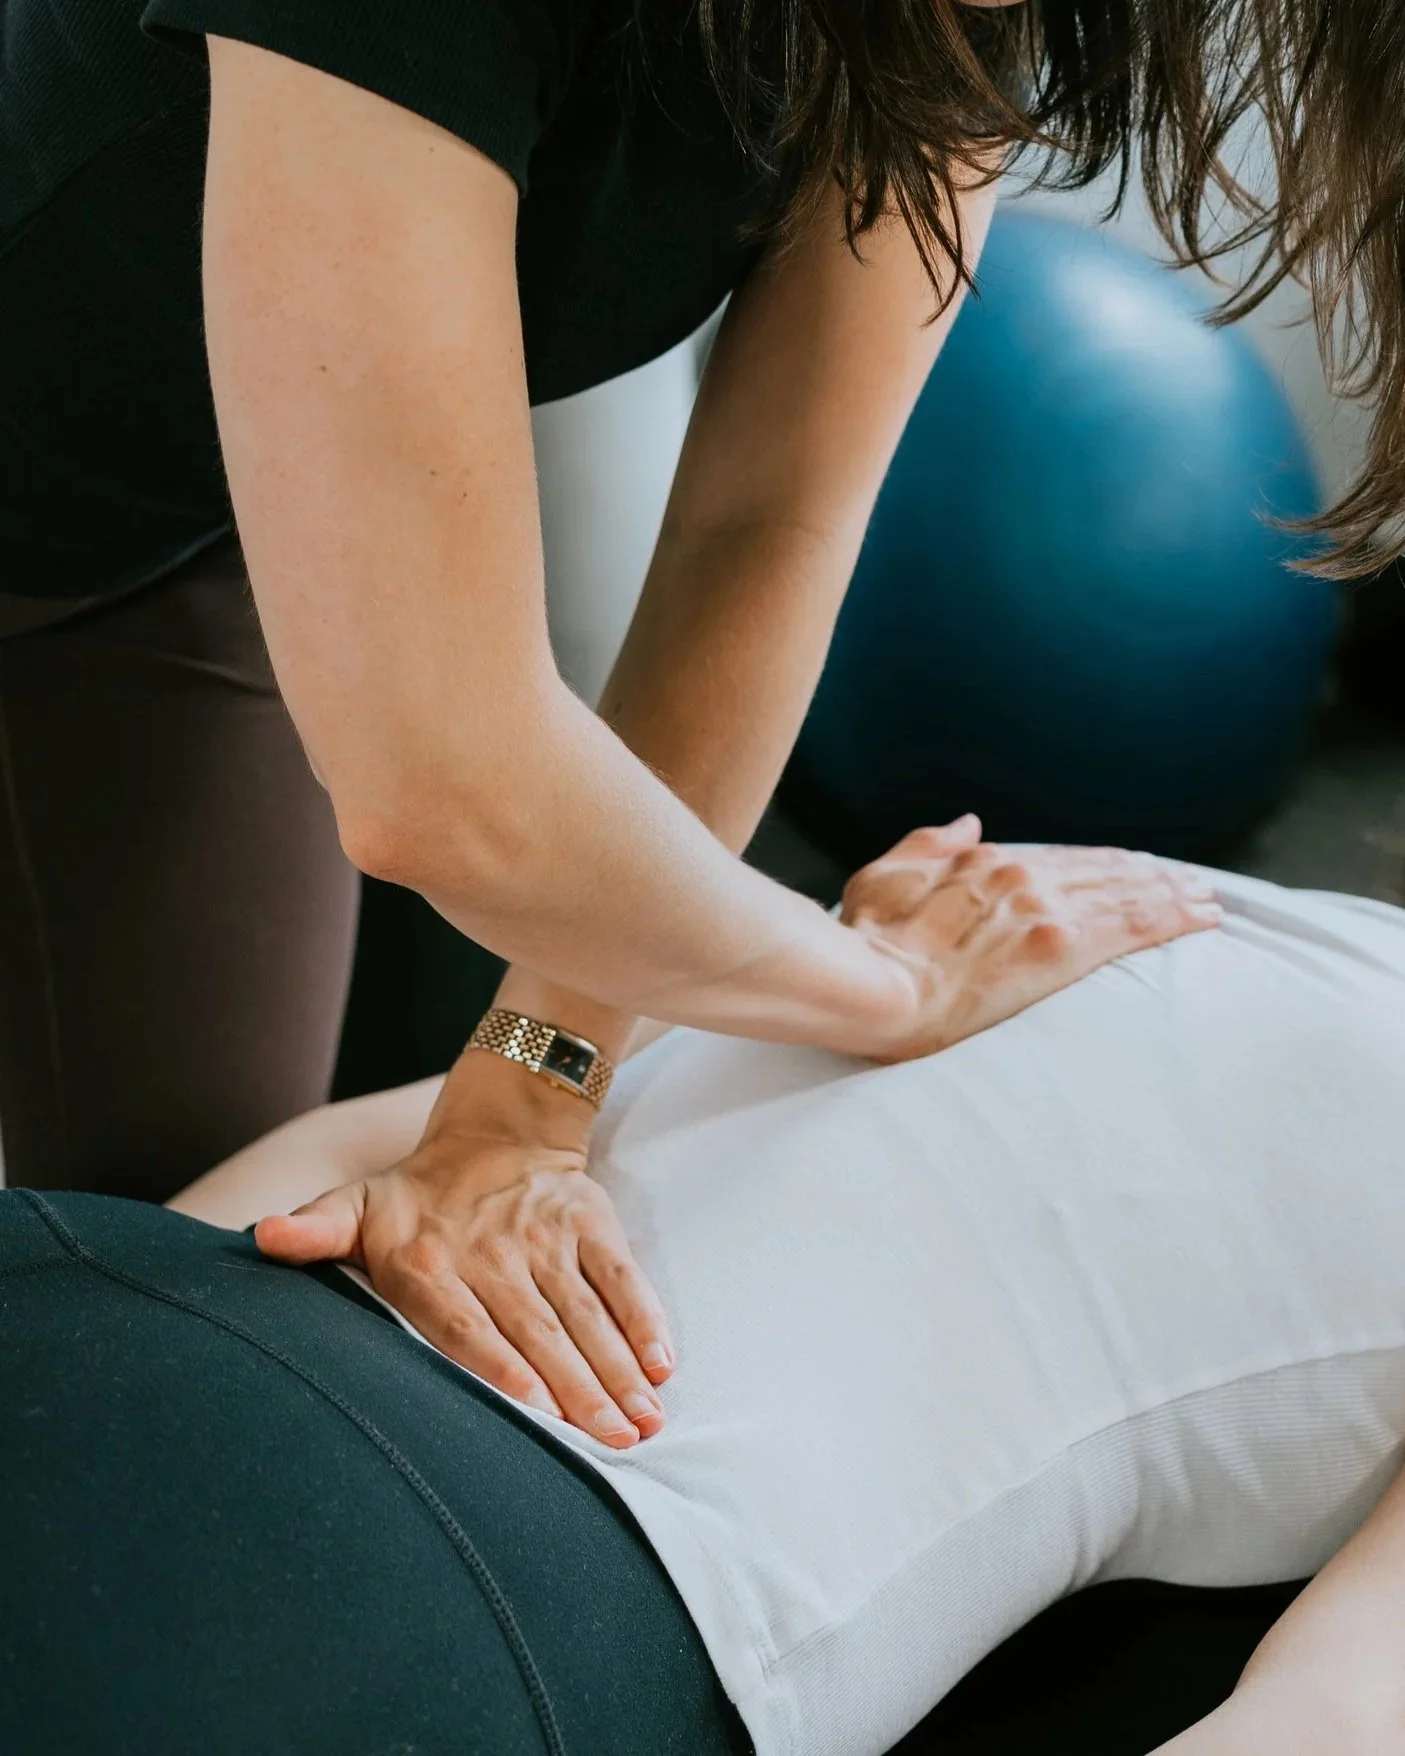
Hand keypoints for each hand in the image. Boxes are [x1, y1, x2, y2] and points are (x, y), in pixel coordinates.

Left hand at [254, 1052, 674, 1448]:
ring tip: (642, 1425)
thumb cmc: (415, 1197)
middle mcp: (492, 1249)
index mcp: (429, 1259)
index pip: (464, 1322)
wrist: (496, 1127)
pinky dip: (644, 1319)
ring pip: (584, 1312)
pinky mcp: (590, 1221)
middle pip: (538, 1329)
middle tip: (613, 1444)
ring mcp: (546, 1235)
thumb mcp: (354, 1206)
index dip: (499, 1364)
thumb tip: (260, 1237)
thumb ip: (315, 1231)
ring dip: (618, 1370)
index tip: (533, 1411)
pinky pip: (621, 1276)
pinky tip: (663, 1366)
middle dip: (580, 1390)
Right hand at [842, 818, 1223, 1060]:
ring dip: (1173, 894)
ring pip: (1129, 893)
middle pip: (1104, 872)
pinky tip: (1203, 916)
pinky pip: (1135, 926)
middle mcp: (1021, 878)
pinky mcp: (1062, 950)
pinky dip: (1175, 917)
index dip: (1099, 864)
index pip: (1057, 860)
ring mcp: (1045, 911)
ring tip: (1206, 899)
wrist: (867, 988)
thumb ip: (928, 845)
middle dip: (1150, 877)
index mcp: (980, 862)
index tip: (1129, 868)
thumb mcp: (879, 878)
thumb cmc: (862, 942)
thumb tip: (968, 822)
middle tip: (1190, 883)